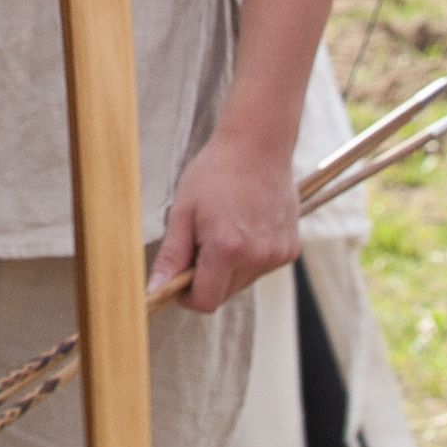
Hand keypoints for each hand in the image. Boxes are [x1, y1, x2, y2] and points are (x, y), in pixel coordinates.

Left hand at [148, 122, 298, 311]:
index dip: (186, 295)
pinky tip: (244, 226)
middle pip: (224, 294)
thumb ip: (172, 254)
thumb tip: (156, 289)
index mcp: (227, 248)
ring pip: (242, 282)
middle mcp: (257, 256)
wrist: (258, 145)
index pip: (205, 301)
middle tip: (199, 240)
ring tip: (224, 228)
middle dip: (206, 277)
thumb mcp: (183, 209)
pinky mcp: (290, 250)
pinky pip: (260, 268)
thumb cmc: (216, 172)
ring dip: (228, 267)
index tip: (178, 277)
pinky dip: (248, 257)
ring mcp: (277, 254)